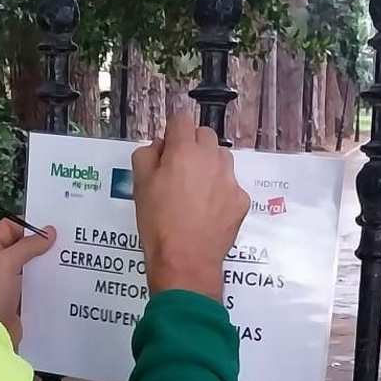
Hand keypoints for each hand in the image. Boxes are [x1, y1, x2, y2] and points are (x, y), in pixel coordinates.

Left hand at [0, 218, 56, 348]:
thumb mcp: (5, 262)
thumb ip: (27, 245)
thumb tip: (50, 232)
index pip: (9, 227)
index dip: (30, 225)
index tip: (54, 227)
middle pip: (21, 246)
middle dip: (42, 244)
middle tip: (68, 240)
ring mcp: (6, 282)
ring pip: (30, 265)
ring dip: (46, 262)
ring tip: (70, 258)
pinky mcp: (17, 299)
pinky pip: (34, 284)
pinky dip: (46, 280)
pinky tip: (64, 278)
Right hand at [131, 112, 249, 300]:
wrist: (185, 261)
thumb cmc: (157, 224)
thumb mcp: (139, 186)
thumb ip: (146, 155)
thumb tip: (160, 147)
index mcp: (183, 151)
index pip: (181, 119)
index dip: (172, 131)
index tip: (168, 145)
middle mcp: (211, 159)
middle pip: (205, 134)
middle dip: (192, 145)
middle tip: (180, 168)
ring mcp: (230, 179)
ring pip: (221, 157)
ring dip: (209, 165)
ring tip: (195, 190)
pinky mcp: (241, 200)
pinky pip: (230, 185)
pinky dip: (220, 191)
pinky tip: (207, 211)